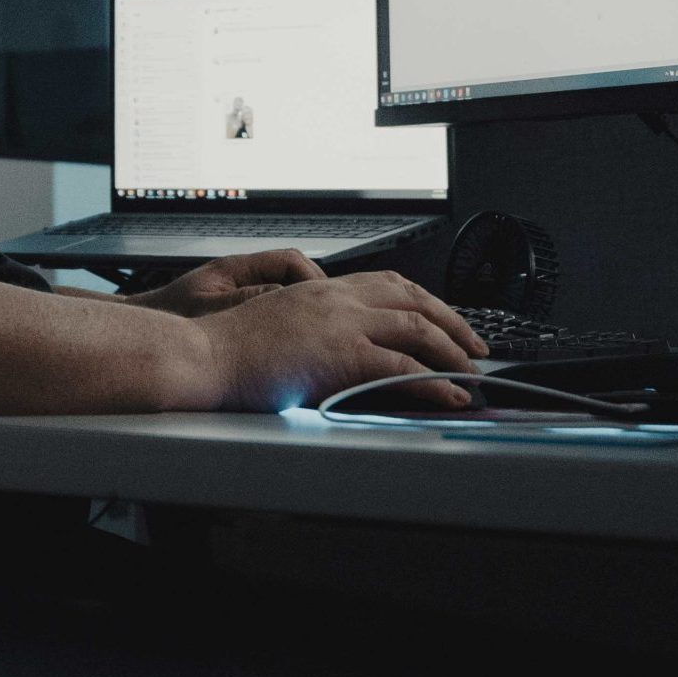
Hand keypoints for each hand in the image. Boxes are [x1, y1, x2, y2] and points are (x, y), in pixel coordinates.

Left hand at [128, 249, 325, 317]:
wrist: (148, 333)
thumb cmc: (170, 316)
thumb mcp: (209, 308)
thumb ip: (246, 299)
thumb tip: (283, 296)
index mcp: (236, 268)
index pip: (290, 261)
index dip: (312, 279)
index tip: (324, 302)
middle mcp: (242, 276)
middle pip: (294, 274)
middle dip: (314, 295)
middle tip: (327, 321)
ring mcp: (242, 292)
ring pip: (287, 292)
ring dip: (302, 309)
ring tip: (314, 333)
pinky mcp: (240, 310)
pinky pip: (274, 309)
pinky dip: (287, 321)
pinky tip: (292, 343)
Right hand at [197, 269, 489, 411]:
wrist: (203, 355)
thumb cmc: (228, 348)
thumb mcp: (276, 322)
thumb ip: (311, 325)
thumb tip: (336, 347)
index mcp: (318, 288)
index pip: (387, 282)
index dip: (424, 300)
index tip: (443, 319)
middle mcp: (334, 297)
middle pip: (412, 298)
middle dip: (452, 321)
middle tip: (474, 347)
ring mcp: (339, 323)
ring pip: (416, 327)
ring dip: (452, 352)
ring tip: (471, 374)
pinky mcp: (340, 354)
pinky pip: (403, 366)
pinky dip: (435, 382)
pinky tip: (450, 394)